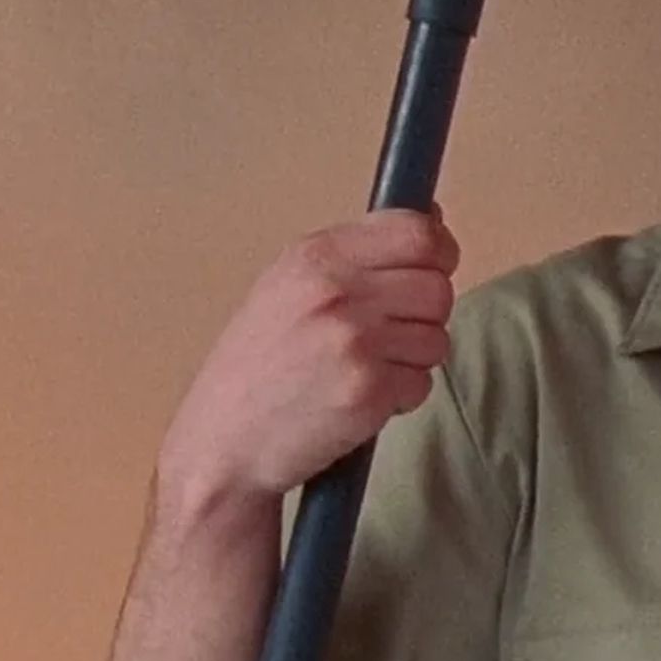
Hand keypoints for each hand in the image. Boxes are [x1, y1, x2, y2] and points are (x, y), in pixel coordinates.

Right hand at [155, 207, 458, 516]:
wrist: (220, 442)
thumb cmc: (258, 365)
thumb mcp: (289, 285)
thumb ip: (359, 252)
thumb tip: (433, 218)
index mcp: (318, 256)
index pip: (419, 233)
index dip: (439, 252)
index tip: (434, 269)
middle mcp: (337, 292)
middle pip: (438, 289)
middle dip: (424, 316)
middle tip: (385, 336)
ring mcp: (355, 342)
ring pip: (436, 338)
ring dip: (412, 360)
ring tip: (363, 369)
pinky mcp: (368, 391)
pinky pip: (422, 383)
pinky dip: (400, 397)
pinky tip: (359, 398)